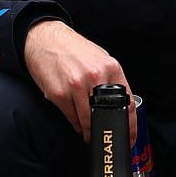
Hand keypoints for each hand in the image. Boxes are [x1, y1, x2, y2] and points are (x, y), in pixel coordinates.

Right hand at [23, 20, 133, 140]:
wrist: (45, 39)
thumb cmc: (73, 50)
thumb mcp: (100, 60)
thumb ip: (112, 81)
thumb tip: (121, 107)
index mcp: (110, 68)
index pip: (127, 104)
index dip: (130, 126)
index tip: (129, 137)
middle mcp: (94, 77)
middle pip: (106, 116)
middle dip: (106, 130)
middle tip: (106, 135)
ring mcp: (75, 86)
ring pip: (87, 121)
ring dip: (89, 131)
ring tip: (89, 129)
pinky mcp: (58, 94)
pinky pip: (72, 118)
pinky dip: (76, 124)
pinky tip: (76, 119)